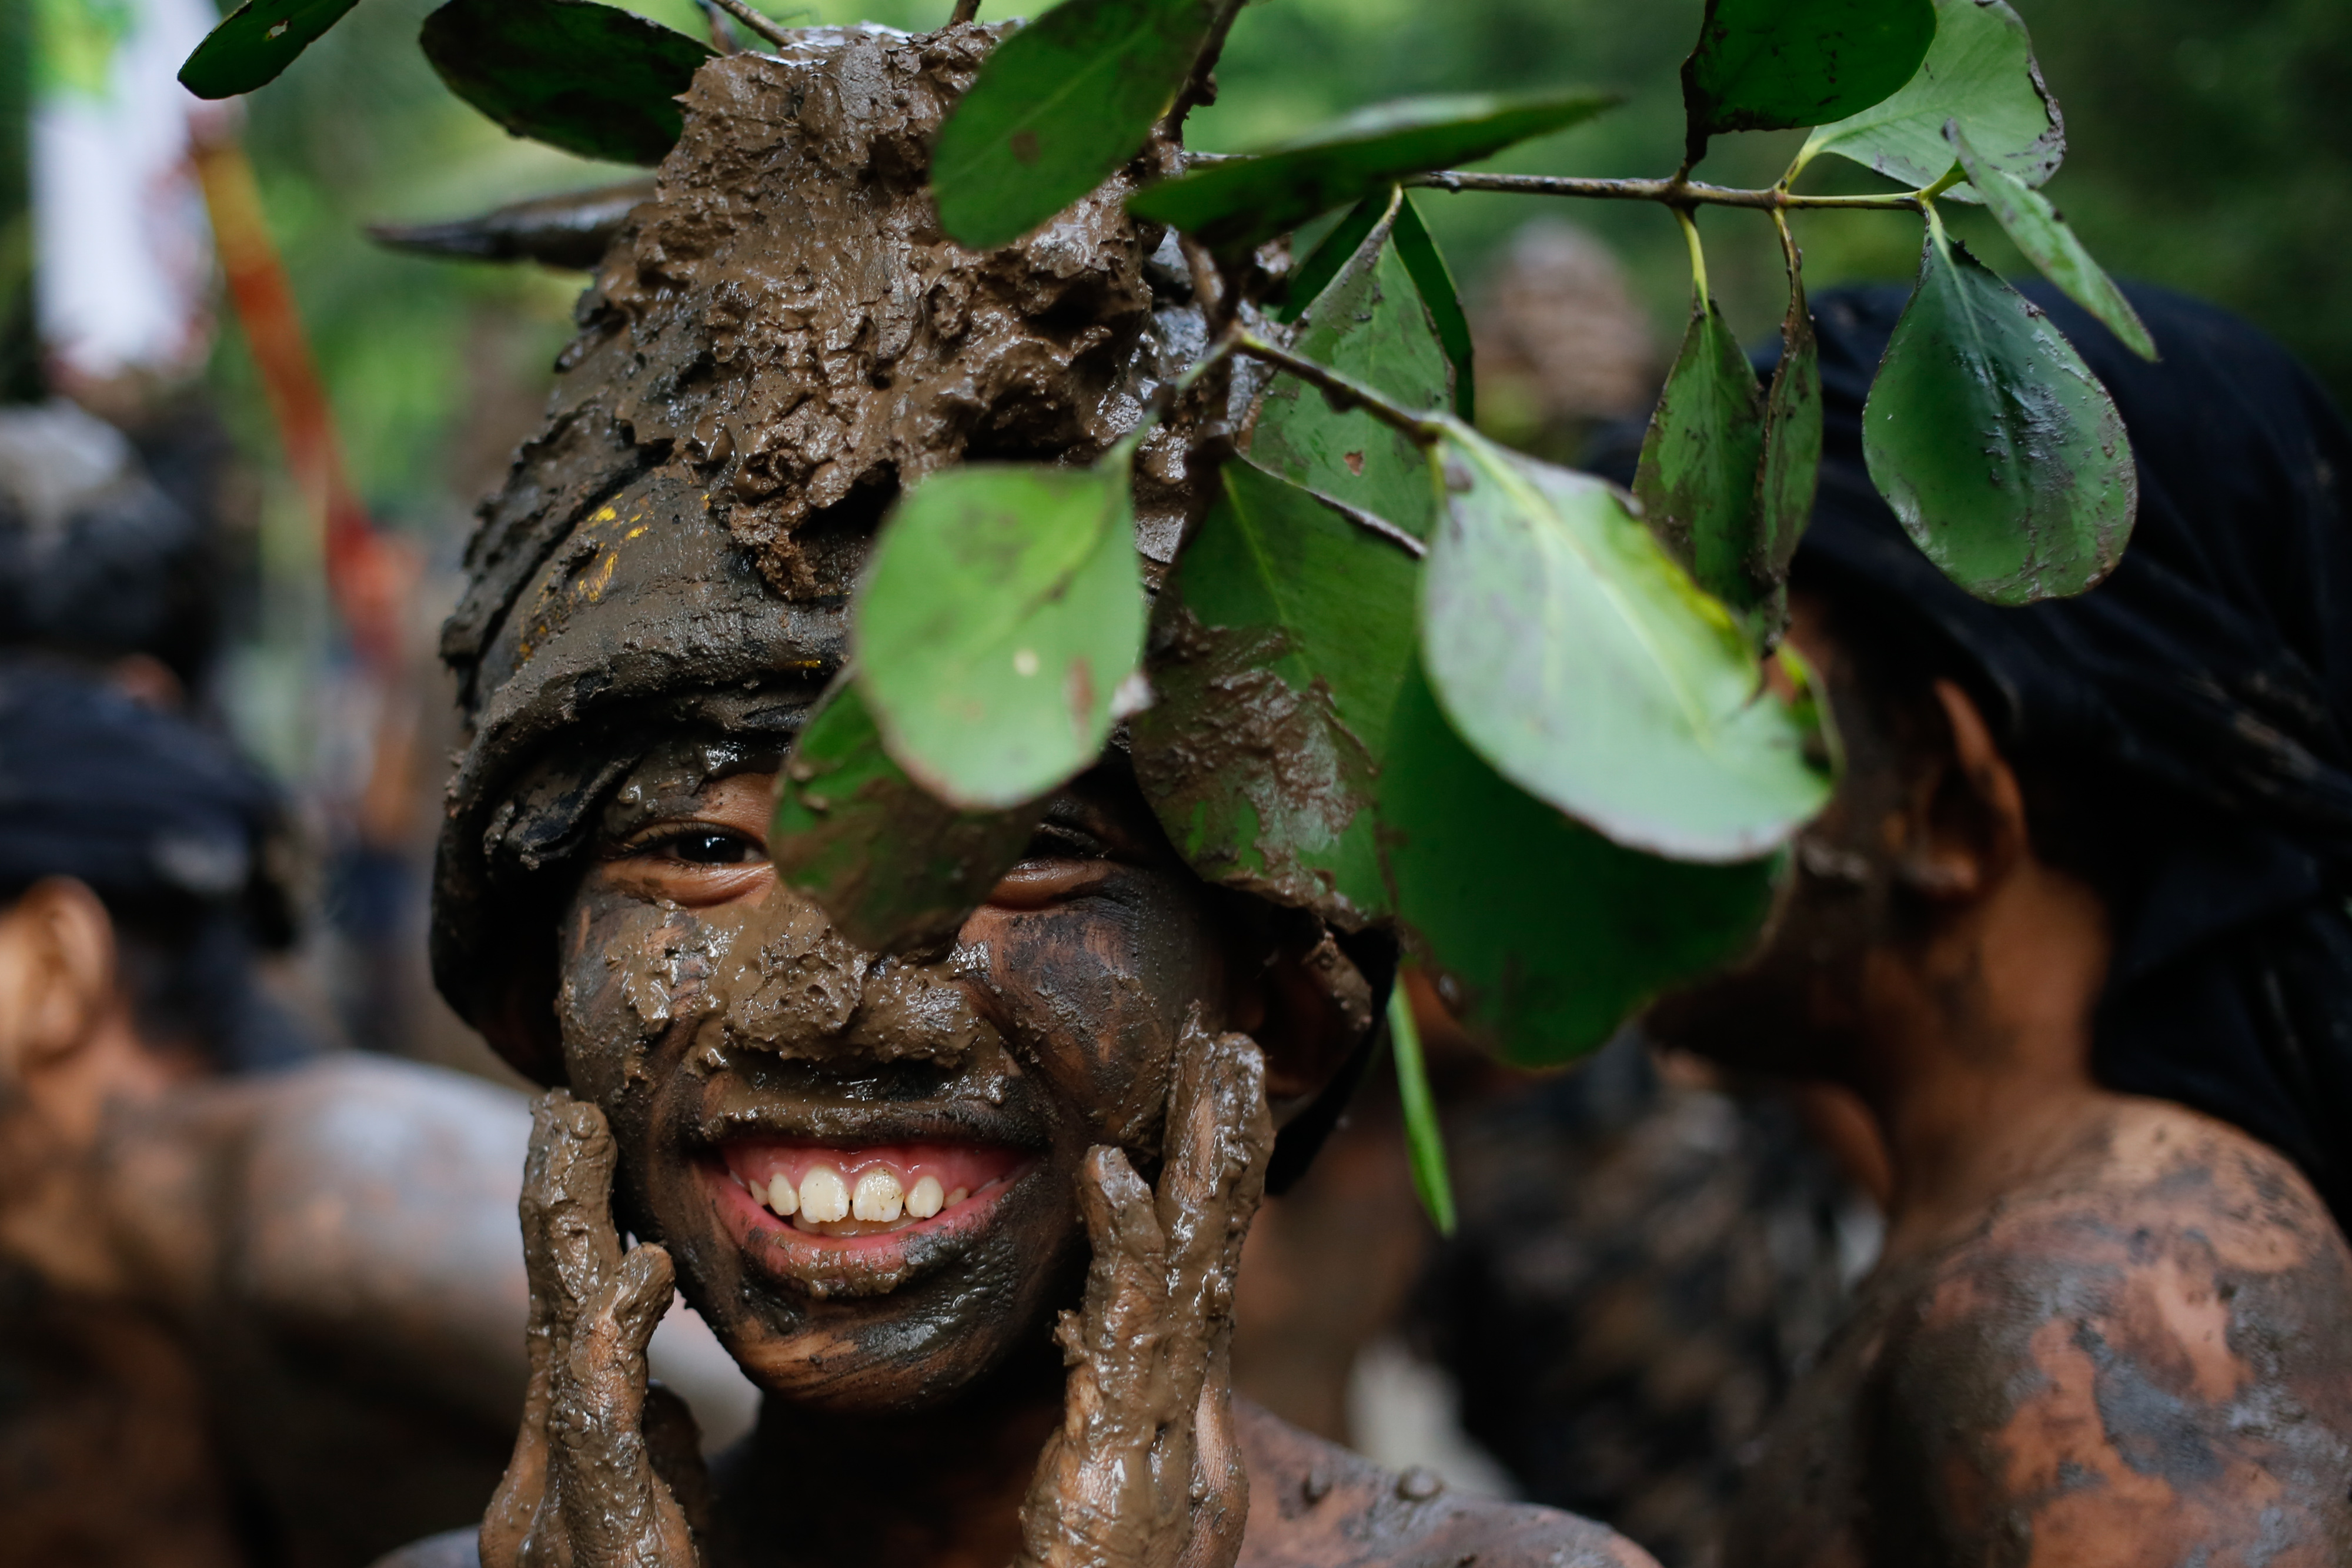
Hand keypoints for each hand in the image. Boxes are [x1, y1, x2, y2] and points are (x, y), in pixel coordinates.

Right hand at [481, 1091, 708, 1567]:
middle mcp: (544, 1509)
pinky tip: (636, 1272)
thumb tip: (665, 1407)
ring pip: (567, 1363)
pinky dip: (610, 1343)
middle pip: (554, 1328)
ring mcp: (558, 1537)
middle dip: (555, 1212)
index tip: (579, 1125)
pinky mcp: (606, 1557)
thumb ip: (651, 1463)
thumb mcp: (675, 1523)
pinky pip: (604, 1434)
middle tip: (566, 1104)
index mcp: (567, 1489)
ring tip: (576, 1143)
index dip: (571, 1226)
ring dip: (568, 1245)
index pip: (566, 1333)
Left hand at [1014, 1009, 1273, 1567]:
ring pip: (1193, 1239)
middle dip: (1229, 1124)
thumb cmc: (1125, 1532)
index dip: (1228, 1145)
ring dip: (1201, 1150)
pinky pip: (1125, 1300)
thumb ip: (1117, 1366)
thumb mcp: (1127, 1428)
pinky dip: (1122, 1230)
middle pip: (1221, 1214)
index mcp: (1191, 1344)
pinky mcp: (1125, 1399)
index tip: (1233, 1068)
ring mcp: (1165, 1371)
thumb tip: (1092, 1319)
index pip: (1218, 1222)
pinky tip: (1109, 1168)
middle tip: (1233, 1040)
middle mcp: (1191, 1348)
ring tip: (1207, 1069)